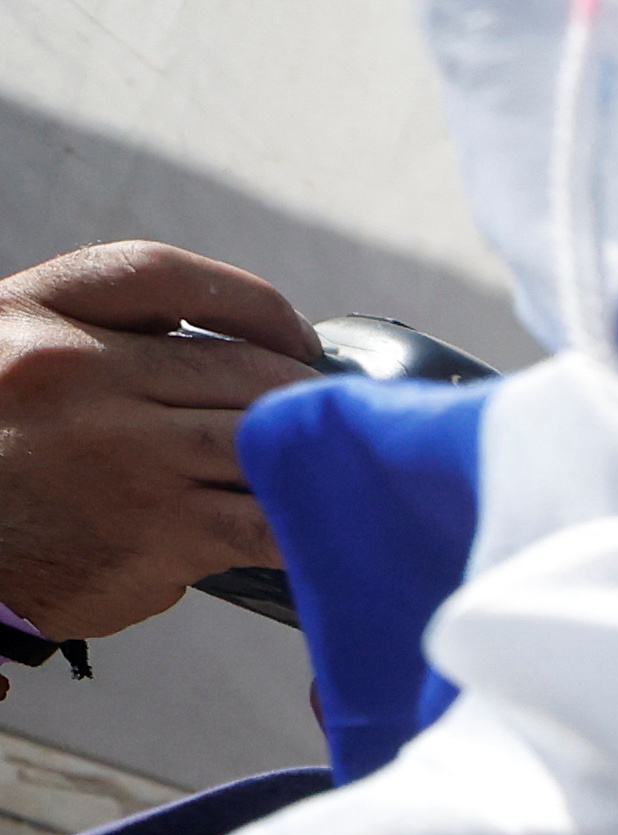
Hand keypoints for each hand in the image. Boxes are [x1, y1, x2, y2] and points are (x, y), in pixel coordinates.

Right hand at [0, 244, 318, 641]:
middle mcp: (78, 373)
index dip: (251, 301)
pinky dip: (310, 523)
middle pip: (241, 366)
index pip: (163, 275)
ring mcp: (126, 454)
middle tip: (335, 420)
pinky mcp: (161, 532)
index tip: (293, 334)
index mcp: (37, 315)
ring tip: (338, 470)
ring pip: (265, 438)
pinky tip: (324, 527)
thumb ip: (100, 338)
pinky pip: (268, 521)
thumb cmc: (0, 457)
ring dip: (316, 457)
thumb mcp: (15, 359)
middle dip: (304, 395)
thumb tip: (232, 347)